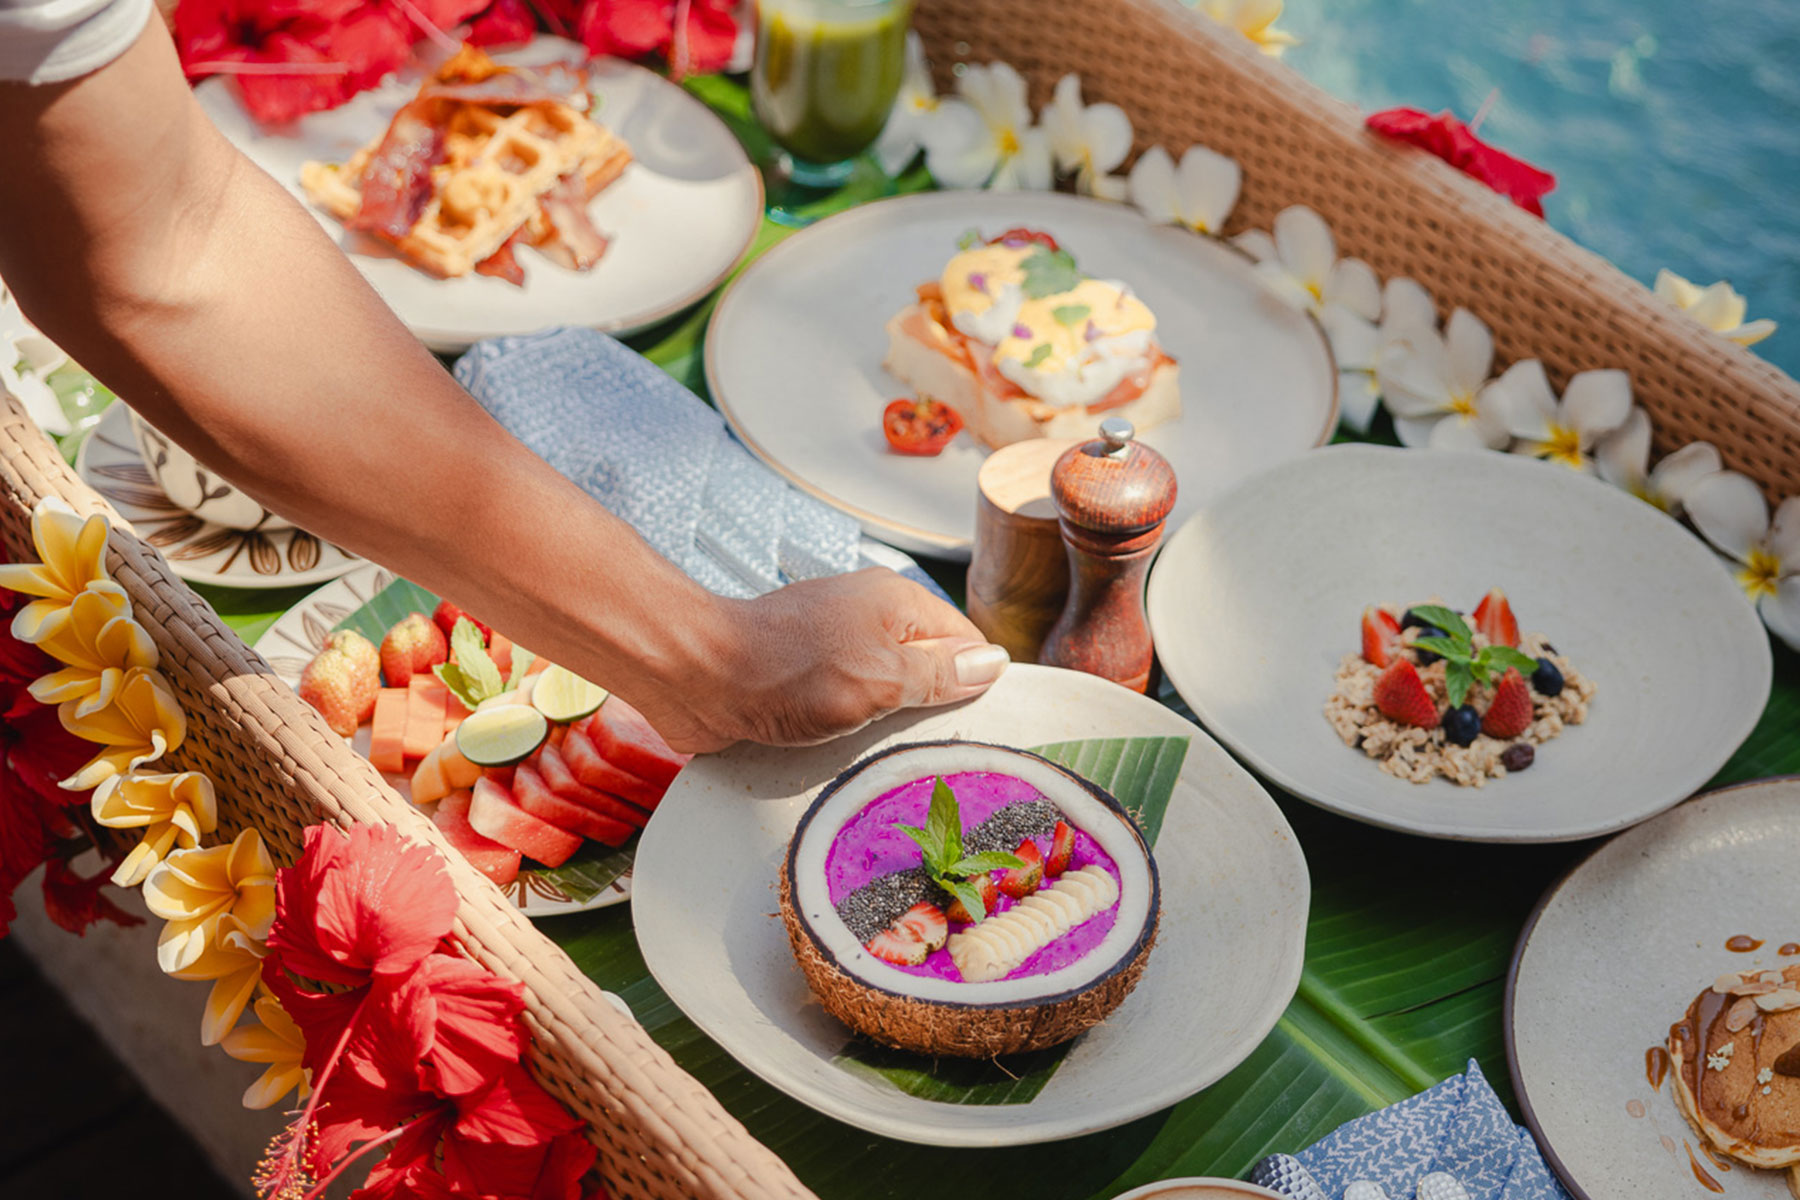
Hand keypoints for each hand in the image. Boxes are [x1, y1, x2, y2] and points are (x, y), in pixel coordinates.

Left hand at [627, 568, 1009, 752]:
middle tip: (934, 751)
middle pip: (923, 666)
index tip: (976, 725)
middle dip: (929, 707)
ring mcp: (830, 645)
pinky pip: (843, 704)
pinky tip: (846, 753)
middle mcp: (865, 616)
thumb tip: (993, 663)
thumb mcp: (882, 677)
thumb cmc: (787, 671)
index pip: (961, 640)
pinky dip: (848, 729)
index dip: (972, 681)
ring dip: (885, 724)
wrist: (696, 677)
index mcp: (894, 602)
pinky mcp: (799, 675)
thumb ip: (939, 673)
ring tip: (886, 756)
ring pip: (883, 690)